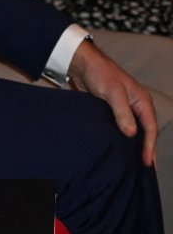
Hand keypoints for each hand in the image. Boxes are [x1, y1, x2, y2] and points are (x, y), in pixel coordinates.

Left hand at [69, 39, 158, 165]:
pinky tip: (119, 148)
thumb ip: (122, 113)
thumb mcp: (112, 93)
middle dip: (147, 149)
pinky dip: (123, 138)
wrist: (82, 65)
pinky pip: (122, 127)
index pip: (151, 128)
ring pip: (135, 130)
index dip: (150, 146)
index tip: (147, 163)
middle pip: (146, 131)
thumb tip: (132, 134)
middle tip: (145, 168)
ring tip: (133, 162)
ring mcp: (125, 108)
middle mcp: (137, 106)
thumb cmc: (100, 74)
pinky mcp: (113, 110)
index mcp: (142, 101)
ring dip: (135, 145)